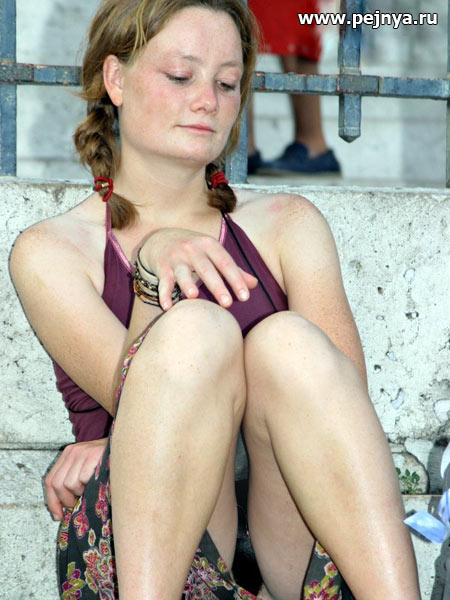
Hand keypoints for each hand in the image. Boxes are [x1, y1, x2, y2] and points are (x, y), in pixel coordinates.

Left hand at [45, 438, 107, 520]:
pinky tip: (98, 483)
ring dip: (80, 493)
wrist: (129, 447)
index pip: (50, 480)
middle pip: (56, 484)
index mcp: (68, 454)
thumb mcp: (86, 469)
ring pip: (69, 484)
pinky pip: (83, 479)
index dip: (52, 501)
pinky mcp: (93, 454)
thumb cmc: (109, 464)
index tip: (58, 516)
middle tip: (79, 504)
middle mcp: (73, 451)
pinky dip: (89, 486)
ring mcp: (83, 452)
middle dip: (66, 500)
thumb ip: (73, 480)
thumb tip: (61, 508)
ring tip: (91, 489)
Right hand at [140, 227, 258, 309]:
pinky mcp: (162, 268)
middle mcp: (192, 249)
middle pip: (206, 269)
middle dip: (216, 286)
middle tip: (227, 304)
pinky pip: (164, 283)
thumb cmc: (194, 250)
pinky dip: (164, 294)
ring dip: (187, 283)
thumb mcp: (213, 253)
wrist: (160, 239)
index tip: (245, 297)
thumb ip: (233, 269)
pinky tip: (167, 307)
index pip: (225, 263)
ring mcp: (176, 258)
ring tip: (193, 296)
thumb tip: (255, 284)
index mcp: (209, 245)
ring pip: (182, 272)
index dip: (236, 279)